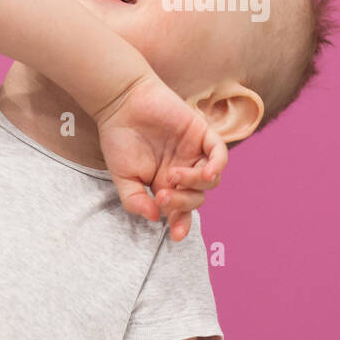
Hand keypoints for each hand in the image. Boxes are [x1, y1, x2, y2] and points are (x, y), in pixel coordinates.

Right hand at [92, 75, 227, 240]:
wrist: (121, 103)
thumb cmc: (119, 139)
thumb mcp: (121, 177)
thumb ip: (135, 200)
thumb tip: (154, 218)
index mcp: (165, 184)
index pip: (181, 210)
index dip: (181, 224)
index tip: (175, 236)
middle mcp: (183, 171)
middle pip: (196, 198)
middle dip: (181, 203)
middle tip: (161, 195)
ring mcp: (194, 153)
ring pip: (210, 180)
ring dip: (194, 184)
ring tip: (173, 176)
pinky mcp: (202, 134)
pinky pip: (220, 153)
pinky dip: (217, 165)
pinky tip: (206, 172)